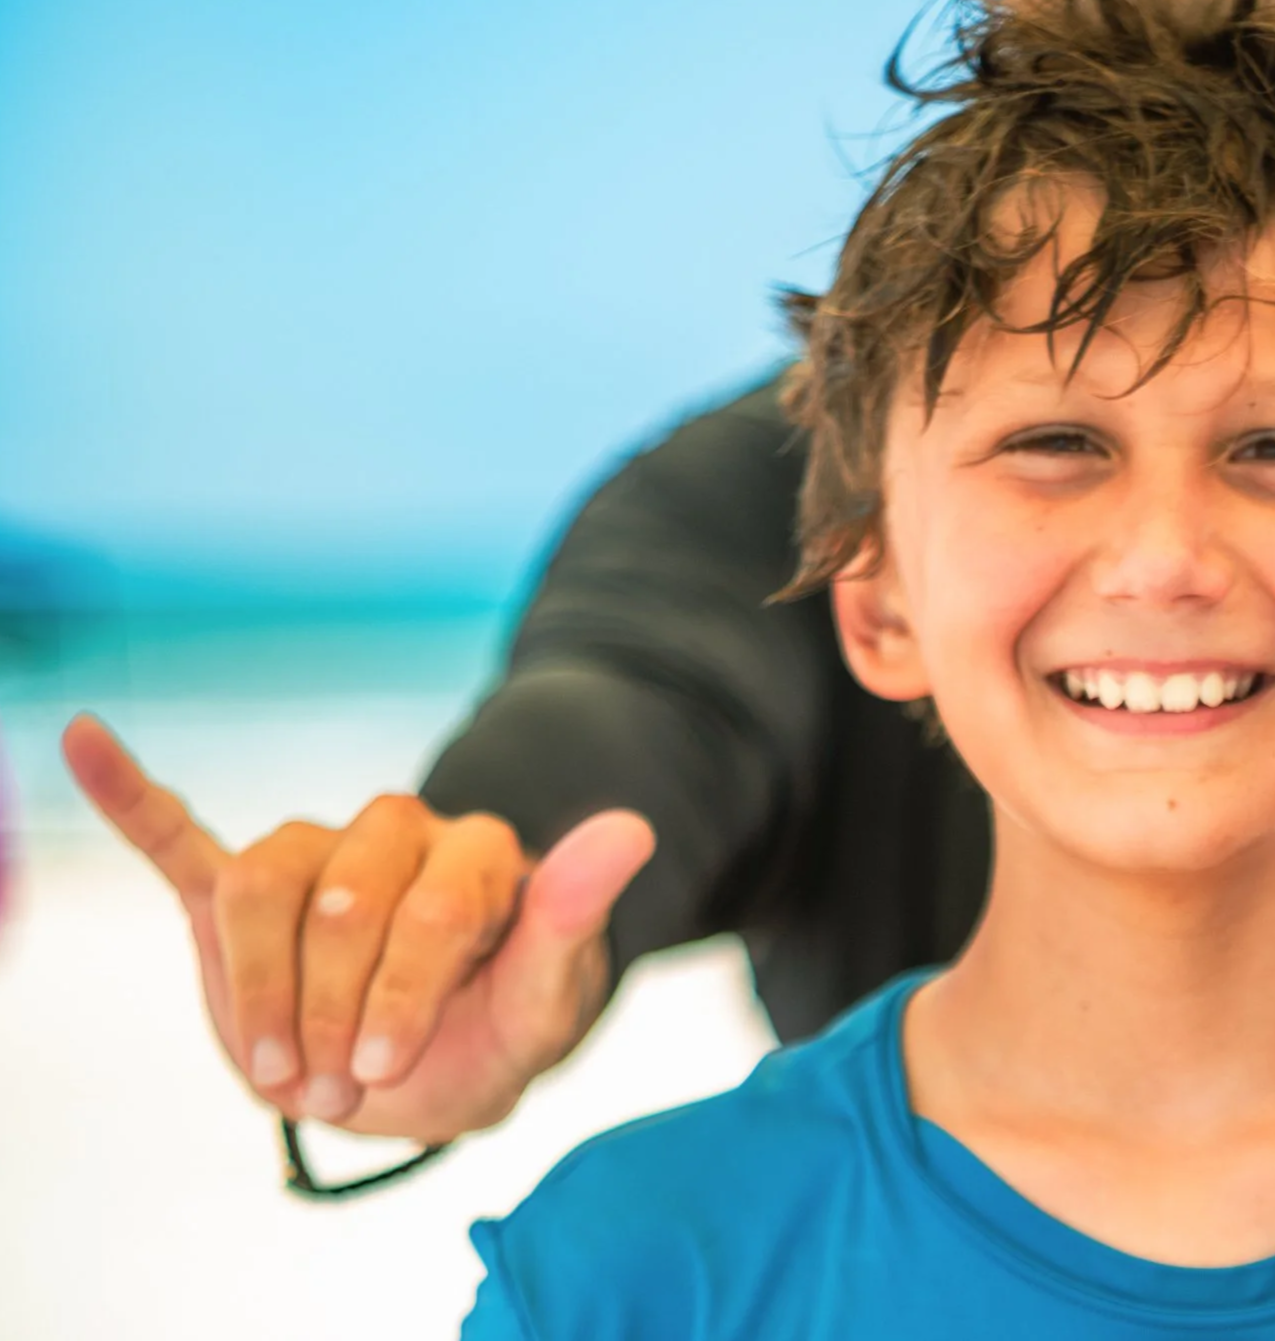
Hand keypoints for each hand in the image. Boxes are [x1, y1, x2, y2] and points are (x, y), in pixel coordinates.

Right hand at [63, 714, 654, 1142]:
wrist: (439, 1062)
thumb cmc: (492, 1032)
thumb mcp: (543, 1005)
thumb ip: (573, 918)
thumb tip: (634, 826)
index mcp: (480, 858)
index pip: (427, 909)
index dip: (398, 997)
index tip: (383, 1074)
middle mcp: (400, 834)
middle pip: (340, 898)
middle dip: (332, 1010)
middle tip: (337, 1090)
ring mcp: (319, 855)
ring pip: (263, 885)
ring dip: (260, 990)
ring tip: (279, 1072)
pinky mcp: (241, 886)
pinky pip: (182, 834)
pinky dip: (130, 792)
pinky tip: (83, 740)